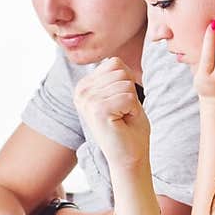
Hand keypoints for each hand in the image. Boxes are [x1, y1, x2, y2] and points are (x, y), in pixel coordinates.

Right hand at [73, 57, 150, 172]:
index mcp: (84, 86)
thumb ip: (118, 73)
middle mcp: (81, 92)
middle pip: (120, 71)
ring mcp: (87, 100)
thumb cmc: (129, 126)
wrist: (129, 157)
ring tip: (123, 118)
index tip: (121, 104)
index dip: (127, 83)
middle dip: (130, 92)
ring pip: (125, 83)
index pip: (115, 63)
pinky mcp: (98, 110)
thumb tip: (113, 58)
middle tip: (123, 113)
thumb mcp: (123, 92)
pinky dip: (133, 110)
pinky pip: (128, 96)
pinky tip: (123, 122)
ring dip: (132, 102)